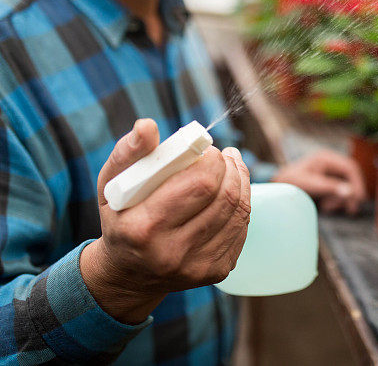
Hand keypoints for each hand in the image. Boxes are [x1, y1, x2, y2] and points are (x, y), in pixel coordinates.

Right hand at [80, 119, 250, 323]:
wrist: (128, 274)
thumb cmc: (121, 218)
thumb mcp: (112, 185)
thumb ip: (129, 153)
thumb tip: (148, 126)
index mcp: (142, 229)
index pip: (200, 184)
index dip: (213, 160)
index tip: (208, 150)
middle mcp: (171, 253)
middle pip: (225, 197)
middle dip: (230, 168)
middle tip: (224, 156)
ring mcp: (197, 267)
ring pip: (239, 212)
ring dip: (241, 182)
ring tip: (231, 167)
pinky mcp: (216, 273)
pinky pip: (241, 229)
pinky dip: (241, 205)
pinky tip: (231, 193)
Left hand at [271, 149, 365, 214]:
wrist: (278, 187)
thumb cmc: (290, 183)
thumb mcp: (310, 185)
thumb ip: (330, 187)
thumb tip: (350, 192)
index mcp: (326, 157)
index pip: (350, 168)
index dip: (356, 183)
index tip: (357, 199)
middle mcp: (330, 161)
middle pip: (351, 176)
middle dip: (351, 193)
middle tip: (350, 209)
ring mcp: (329, 170)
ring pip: (347, 184)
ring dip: (342, 198)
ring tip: (327, 207)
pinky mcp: (327, 179)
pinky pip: (340, 189)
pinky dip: (336, 199)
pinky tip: (326, 206)